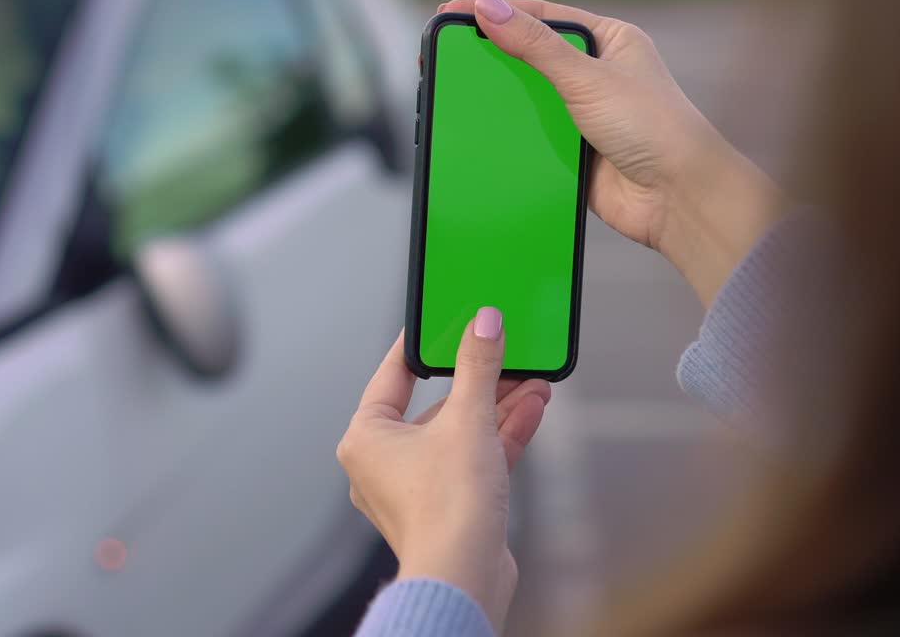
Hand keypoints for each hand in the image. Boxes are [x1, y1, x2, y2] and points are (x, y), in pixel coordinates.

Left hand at [337, 309, 549, 632]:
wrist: (464, 578)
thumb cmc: (446, 507)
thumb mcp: (468, 419)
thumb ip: (478, 367)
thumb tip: (483, 324)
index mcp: (366, 437)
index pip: (393, 374)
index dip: (422, 345)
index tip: (441, 321)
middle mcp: (383, 463)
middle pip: (435, 406)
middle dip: (480, 382)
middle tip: (506, 354)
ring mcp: (416, 487)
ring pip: (459, 434)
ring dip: (498, 407)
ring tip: (532, 382)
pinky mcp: (448, 507)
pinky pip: (472, 459)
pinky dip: (500, 436)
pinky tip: (532, 409)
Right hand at [437, 0, 785, 305]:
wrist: (678, 199)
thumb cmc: (655, 129)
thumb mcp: (588, 77)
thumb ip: (535, 45)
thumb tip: (489, 8)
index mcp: (609, 41)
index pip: (542, 16)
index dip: (497, 12)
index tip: (455, 14)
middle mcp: (597, 75)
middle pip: (530, 57)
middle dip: (491, 56)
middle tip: (445, 54)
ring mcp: (584, 115)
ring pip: (527, 100)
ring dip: (499, 100)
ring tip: (455, 92)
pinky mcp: (574, 153)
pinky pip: (532, 139)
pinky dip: (510, 138)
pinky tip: (483, 134)